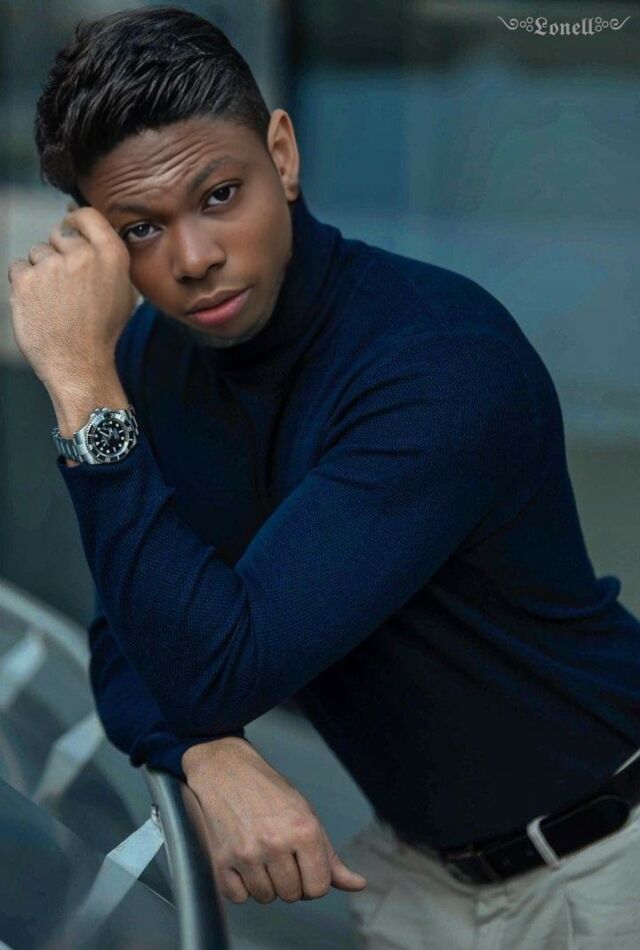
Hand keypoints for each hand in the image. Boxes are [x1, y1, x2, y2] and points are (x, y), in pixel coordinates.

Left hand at [7, 207, 134, 389]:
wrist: (79, 363)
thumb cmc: (101, 332)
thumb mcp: (122, 291)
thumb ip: (107, 257)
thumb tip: (84, 227)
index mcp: (111, 256)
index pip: (87, 215)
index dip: (76, 221)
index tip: (71, 229)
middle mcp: (82, 255)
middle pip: (59, 234)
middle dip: (59, 254)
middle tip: (66, 286)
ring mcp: (52, 266)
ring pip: (37, 252)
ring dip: (41, 271)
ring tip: (54, 300)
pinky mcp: (26, 279)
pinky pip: (18, 268)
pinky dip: (24, 284)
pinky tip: (39, 305)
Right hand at [180, 737, 367, 903]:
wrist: (226, 771)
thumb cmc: (269, 792)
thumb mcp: (306, 816)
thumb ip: (330, 856)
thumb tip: (358, 884)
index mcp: (304, 830)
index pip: (318, 888)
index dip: (312, 882)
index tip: (304, 867)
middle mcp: (276, 843)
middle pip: (291, 895)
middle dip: (288, 881)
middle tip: (279, 853)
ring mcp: (247, 853)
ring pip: (265, 898)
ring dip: (265, 883)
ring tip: (260, 854)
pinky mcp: (221, 860)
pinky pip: (238, 897)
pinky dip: (241, 886)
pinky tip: (242, 861)